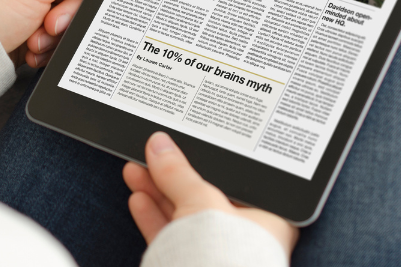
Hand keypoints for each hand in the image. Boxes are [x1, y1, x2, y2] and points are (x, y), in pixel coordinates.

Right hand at [123, 132, 298, 259]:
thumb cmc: (226, 260)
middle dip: (173, 173)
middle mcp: (243, 237)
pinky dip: (153, 218)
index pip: (236, 179)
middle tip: (153, 153)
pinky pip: (170, 237)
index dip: (211, 160)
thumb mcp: (202, 202)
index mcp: (265, 219)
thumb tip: (160, 145)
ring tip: (134, 169)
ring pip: (183, 216)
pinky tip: (138, 198)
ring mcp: (215, 255)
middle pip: (205, 195)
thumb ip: (179, 172)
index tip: (186, 146)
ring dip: (156, 192)